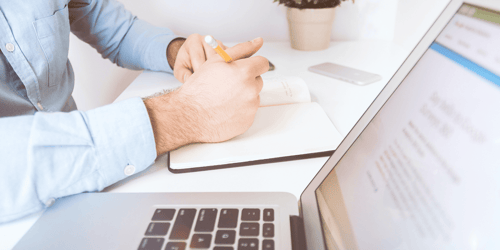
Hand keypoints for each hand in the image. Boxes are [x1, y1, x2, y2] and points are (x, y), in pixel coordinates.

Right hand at [145, 38, 268, 155]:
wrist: (189, 115)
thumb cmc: (200, 88)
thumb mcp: (217, 61)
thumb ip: (241, 49)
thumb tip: (258, 41)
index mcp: (245, 72)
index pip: (263, 63)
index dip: (252, 65)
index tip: (245, 68)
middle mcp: (251, 90)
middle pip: (258, 80)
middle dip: (246, 80)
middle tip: (227, 84)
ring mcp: (250, 107)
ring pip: (253, 96)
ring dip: (243, 95)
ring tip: (224, 97)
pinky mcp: (248, 121)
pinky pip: (249, 111)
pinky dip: (240, 110)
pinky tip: (225, 109)